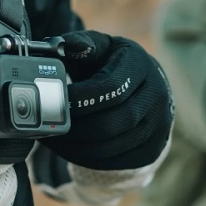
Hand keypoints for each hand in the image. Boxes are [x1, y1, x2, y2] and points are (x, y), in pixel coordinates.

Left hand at [44, 31, 174, 171]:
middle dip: (74, 127)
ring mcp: (157, 126)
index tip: (53, 100)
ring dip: (75, 146)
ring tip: (51, 137)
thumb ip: (80, 44)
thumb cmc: (111, 64)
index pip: (111, 87)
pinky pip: (114, 162)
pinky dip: (85, 158)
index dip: (79, 98)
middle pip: (111, 123)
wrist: (144, 86)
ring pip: (110, 147)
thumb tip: (68, 46)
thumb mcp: (98, 47)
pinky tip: (66, 148)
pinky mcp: (151, 149)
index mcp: (140, 65)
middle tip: (47, 125)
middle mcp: (156, 96)